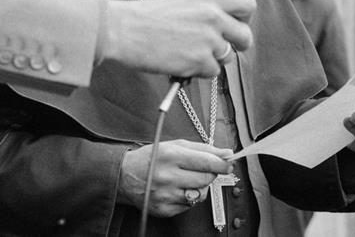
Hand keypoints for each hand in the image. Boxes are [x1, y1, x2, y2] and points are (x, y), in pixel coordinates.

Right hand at [105, 0, 254, 75]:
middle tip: (222, 45)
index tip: (236, 23)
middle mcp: (214, 16)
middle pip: (245, 36)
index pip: (248, 5)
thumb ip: (207, 8)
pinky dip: (200, 71)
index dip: (244, 18)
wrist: (125, 29)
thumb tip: (223, 21)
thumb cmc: (148, 15)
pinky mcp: (199, 61)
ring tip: (191, 52)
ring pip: (227, 56)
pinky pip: (212, 72)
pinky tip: (183, 61)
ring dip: (213, 58)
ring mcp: (208, 39)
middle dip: (237, 44)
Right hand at [117, 140, 232, 216]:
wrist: (124, 176)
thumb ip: (202, 149)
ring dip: (200, 186)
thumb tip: (227, 153)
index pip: (207, 162)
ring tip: (187, 179)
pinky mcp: (164, 210)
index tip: (230, 162)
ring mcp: (166, 195)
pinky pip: (189, 205)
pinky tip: (178, 189)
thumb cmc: (152, 158)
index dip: (223, 163)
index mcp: (171, 155)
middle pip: (206, 178)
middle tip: (204, 168)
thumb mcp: (174, 145)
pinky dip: (188, 197)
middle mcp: (168, 176)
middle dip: (210, 172)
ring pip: (200, 194)